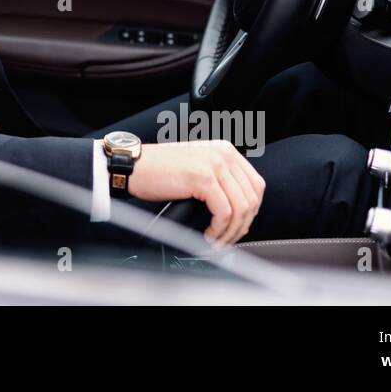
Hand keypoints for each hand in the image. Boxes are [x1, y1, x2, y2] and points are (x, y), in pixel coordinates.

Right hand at [126, 140, 264, 246]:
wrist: (134, 166)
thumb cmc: (159, 170)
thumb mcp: (197, 167)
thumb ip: (220, 179)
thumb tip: (238, 209)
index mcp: (225, 150)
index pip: (256, 185)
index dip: (251, 212)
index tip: (238, 227)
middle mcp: (223, 154)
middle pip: (252, 199)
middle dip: (242, 226)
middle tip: (227, 239)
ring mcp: (215, 164)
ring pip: (241, 208)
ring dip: (231, 231)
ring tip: (217, 240)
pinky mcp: (204, 178)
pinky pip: (224, 212)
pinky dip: (219, 229)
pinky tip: (208, 234)